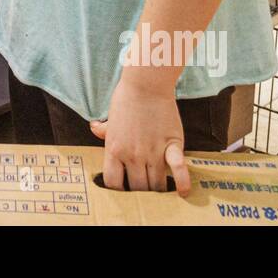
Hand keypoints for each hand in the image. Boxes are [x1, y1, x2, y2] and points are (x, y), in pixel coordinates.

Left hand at [90, 75, 191, 196]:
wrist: (146, 84)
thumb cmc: (127, 98)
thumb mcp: (111, 116)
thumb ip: (104, 129)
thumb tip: (94, 128)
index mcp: (113, 149)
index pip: (113, 182)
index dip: (118, 190)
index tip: (125, 189)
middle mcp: (132, 155)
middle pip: (137, 188)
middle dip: (141, 192)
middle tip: (146, 191)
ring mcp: (152, 152)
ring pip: (155, 184)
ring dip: (158, 190)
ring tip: (161, 192)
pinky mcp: (171, 145)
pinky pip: (177, 169)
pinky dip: (182, 182)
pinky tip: (183, 192)